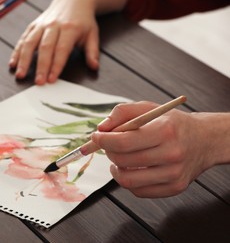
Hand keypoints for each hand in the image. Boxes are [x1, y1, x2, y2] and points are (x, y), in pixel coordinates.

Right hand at [9, 0, 99, 84]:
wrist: (72, 0)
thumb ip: (92, 52)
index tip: (52, 79)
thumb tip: (94, 67)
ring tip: (20, 74)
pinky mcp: (33, 25)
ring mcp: (41, 25)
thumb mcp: (92, 34)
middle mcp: (53, 26)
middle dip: (41, 66)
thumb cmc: (82, 20)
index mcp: (69, 28)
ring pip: (30, 43)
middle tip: (38, 82)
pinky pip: (23, 39)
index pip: (61, 50)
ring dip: (24, 60)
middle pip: (45, 48)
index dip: (56, 66)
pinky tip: (13, 63)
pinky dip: (17, 51)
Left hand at [91, 101, 220, 197]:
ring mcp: (174, 174)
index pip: (124, 142)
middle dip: (108, 152)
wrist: (204, 140)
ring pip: (128, 180)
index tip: (96, 137)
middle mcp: (172, 154)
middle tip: (108, 146)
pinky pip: (139, 191)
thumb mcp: (149, 108)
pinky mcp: (174, 188)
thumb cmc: (173, 123)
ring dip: (115, 168)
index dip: (104, 141)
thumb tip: (101, 128)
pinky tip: (130, 168)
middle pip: (123, 160)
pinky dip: (128, 180)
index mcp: (165, 131)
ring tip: (117, 158)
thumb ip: (122, 112)